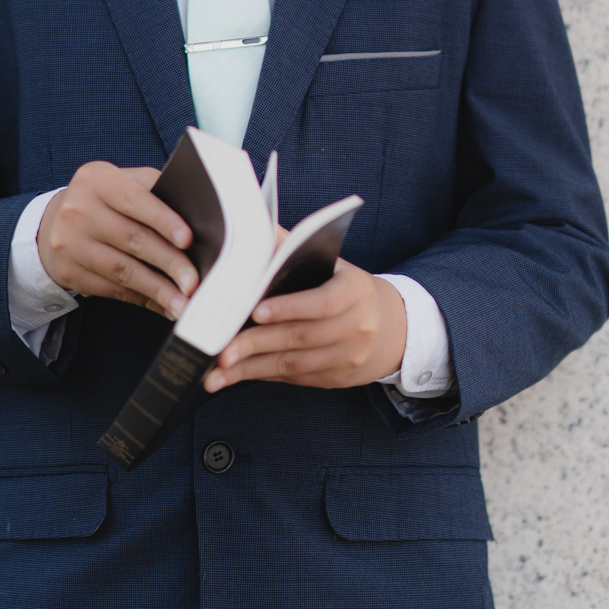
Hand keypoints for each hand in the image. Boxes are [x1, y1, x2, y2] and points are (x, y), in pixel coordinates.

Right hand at [37, 162, 196, 317]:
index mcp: (96, 180)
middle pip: (132, 239)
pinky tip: (165, 305)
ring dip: (158, 289)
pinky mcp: (69, 273)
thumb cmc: (107, 201)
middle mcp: (77, 210)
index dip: (164, 220)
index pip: (135, 200)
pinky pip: (112, 290)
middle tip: (195, 281)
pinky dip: (143, 299)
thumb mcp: (124, 184)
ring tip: (185, 302)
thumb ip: (155, 193)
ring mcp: (69, 244)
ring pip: (122, 270)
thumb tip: (198, 222)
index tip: (189, 241)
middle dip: (169, 262)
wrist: (56, 222)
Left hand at [203, 260, 406, 392]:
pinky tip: (235, 376)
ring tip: (218, 372)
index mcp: (355, 291)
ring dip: (252, 368)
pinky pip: (294, 378)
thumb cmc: (346, 288)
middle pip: (301, 337)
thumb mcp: (331, 264)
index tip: (256, 313)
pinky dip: (262, 376)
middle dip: (257, 344)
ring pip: (294, 364)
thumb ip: (295, 249)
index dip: (289, 308)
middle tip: (222, 350)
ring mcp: (348, 357)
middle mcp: (357, 327)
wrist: (389, 328)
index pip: (323, 302)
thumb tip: (259, 230)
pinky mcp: (335, 378)